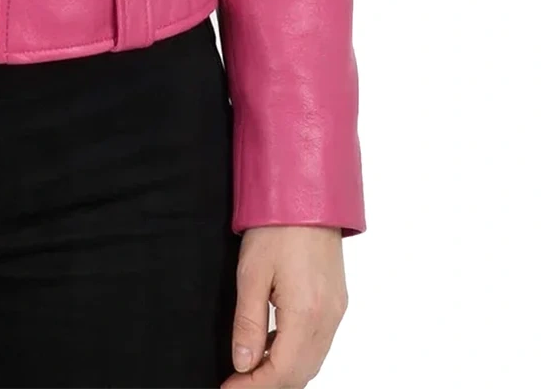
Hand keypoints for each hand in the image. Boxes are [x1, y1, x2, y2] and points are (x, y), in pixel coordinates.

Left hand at [223, 225, 347, 386]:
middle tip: (236, 382)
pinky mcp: (337, 302)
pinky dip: (295, 353)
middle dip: (268, 384)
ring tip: (249, 367)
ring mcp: (336, 311)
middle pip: (301, 373)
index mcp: (307, 314)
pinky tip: (272, 344)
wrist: (308, 196)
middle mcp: (328, 319)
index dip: (253, 387)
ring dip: (283, 370)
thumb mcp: (251, 274)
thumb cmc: (277, 227)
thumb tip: (243, 363)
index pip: (282, 372)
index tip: (228, 388)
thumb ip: (249, 323)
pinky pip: (318, 342)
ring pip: (312, 361)